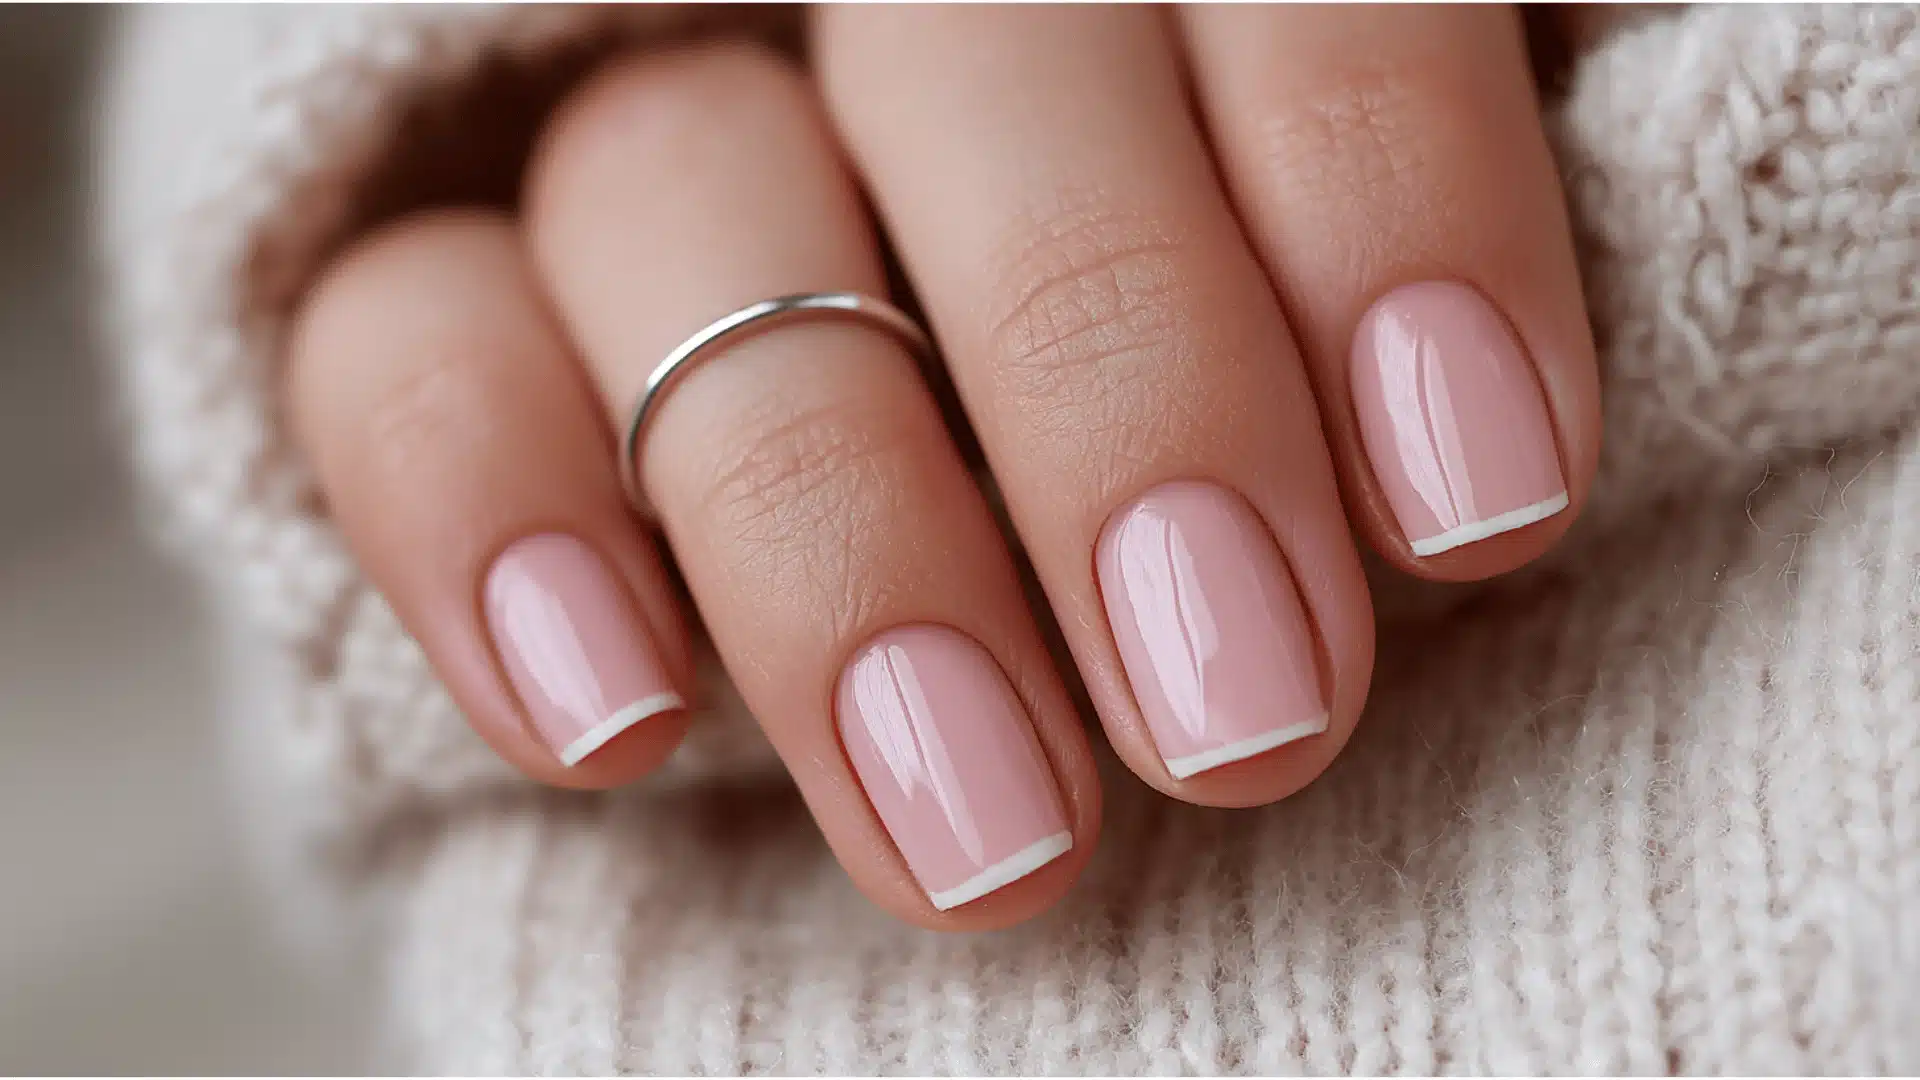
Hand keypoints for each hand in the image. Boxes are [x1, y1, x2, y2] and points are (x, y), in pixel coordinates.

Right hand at [282, 6, 1599, 929]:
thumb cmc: (1183, 368)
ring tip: (996, 841)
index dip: (1384, 194)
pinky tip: (613, 731)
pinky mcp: (420, 268)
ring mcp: (619, 109)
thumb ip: (1362, 271)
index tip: (1477, 507)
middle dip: (1129, 394)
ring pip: (685, 207)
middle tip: (1251, 717)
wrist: (880, 392)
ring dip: (842, 534)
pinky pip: (397, 343)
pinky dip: (492, 520)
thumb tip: (1485, 455)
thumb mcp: (1308, 309)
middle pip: (975, 69)